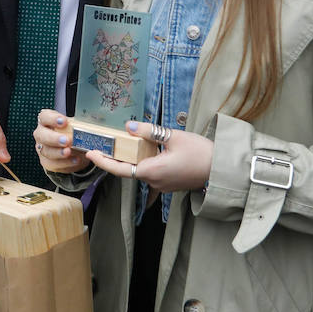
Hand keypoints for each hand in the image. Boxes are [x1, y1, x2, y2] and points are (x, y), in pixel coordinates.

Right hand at [33, 110, 90, 173]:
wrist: (73, 151)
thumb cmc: (72, 134)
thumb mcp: (76, 126)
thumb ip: (81, 123)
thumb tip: (97, 119)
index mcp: (47, 121)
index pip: (45, 116)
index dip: (52, 119)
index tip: (64, 122)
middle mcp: (41, 134)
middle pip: (41, 135)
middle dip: (54, 138)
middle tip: (66, 141)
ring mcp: (42, 148)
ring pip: (46, 151)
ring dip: (59, 152)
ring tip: (69, 152)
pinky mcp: (46, 161)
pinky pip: (53, 163)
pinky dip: (64, 163)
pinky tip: (74, 160)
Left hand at [86, 121, 213, 193]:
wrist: (222, 170)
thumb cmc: (201, 153)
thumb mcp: (174, 136)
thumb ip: (150, 131)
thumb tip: (129, 126)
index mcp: (152, 171)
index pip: (120, 169)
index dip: (103, 161)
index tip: (90, 154)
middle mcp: (154, 182)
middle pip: (129, 169)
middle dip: (115, 157)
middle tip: (103, 144)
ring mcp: (162, 185)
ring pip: (140, 170)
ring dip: (131, 159)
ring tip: (122, 143)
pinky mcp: (170, 183)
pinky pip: (151, 173)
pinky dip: (144, 162)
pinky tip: (144, 151)